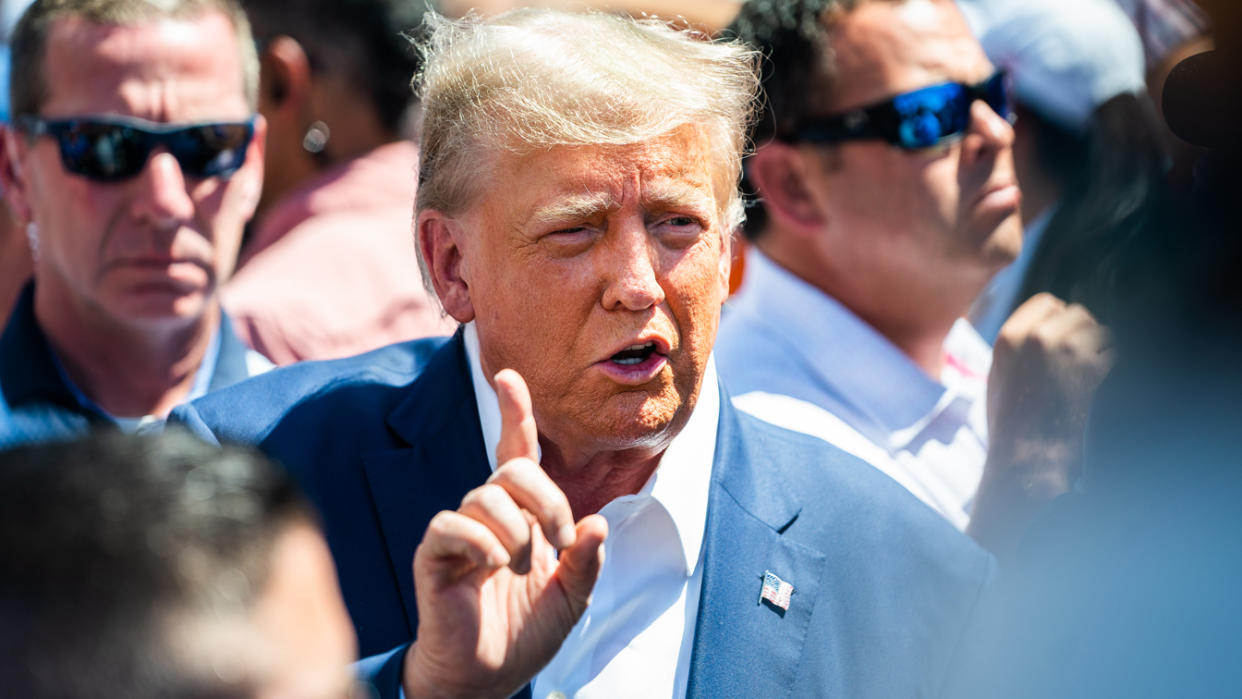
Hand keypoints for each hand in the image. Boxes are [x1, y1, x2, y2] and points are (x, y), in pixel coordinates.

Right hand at [403, 369, 607, 698]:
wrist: (488, 677)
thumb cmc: (526, 633)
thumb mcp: (573, 598)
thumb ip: (587, 562)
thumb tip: (597, 524)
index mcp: (523, 516)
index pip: (517, 453)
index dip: (514, 413)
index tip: (510, 376)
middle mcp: (490, 514)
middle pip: (514, 470)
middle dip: (547, 500)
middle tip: (557, 542)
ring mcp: (461, 531)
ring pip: (486, 494)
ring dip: (516, 531)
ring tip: (520, 567)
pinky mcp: (435, 553)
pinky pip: (453, 524)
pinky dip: (481, 542)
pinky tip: (492, 566)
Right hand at [969, 294, 1114, 557]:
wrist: (1026, 460)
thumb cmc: (1012, 425)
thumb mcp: (1000, 376)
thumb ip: (1019, 345)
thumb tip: (1048, 323)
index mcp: (1009, 337)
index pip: (1047, 302)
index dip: (1059, 319)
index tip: (1063, 342)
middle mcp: (1037, 337)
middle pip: (1077, 312)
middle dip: (1083, 334)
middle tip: (1080, 364)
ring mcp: (1066, 350)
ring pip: (1101, 331)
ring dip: (1102, 351)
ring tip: (1089, 379)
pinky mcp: (1092, 369)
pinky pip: (1116, 351)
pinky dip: (1114, 367)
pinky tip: (1100, 388)